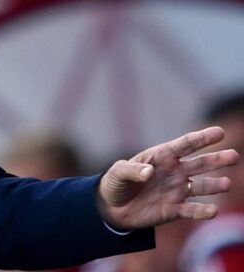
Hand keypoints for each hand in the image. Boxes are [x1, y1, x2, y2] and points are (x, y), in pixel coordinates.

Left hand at [97, 126, 238, 228]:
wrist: (113, 207)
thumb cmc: (117, 183)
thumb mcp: (118, 172)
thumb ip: (132, 170)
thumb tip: (149, 172)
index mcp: (162, 156)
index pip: (186, 145)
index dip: (202, 138)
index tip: (219, 132)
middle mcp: (175, 172)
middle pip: (200, 163)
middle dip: (217, 160)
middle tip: (234, 156)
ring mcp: (177, 190)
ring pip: (201, 186)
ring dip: (214, 185)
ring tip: (227, 183)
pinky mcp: (175, 210)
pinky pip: (192, 210)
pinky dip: (202, 211)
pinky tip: (213, 210)